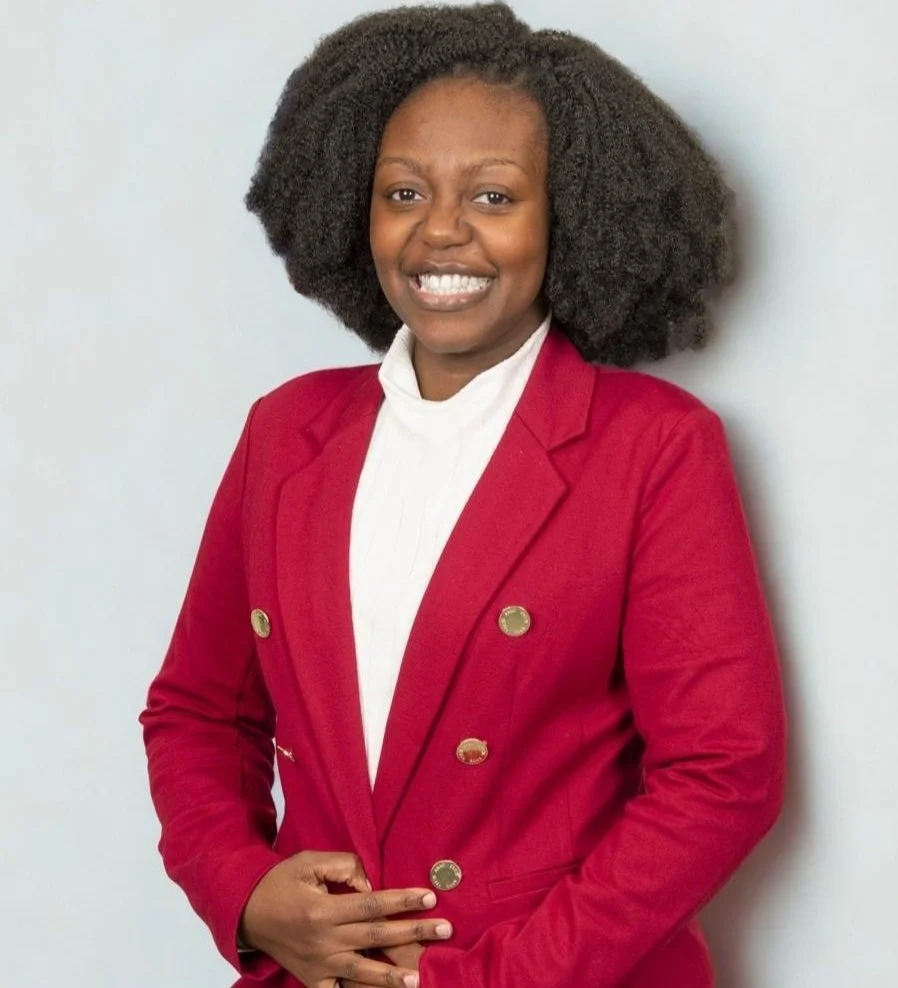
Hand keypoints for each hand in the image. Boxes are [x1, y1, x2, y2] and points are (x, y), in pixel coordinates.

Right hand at [239, 850, 451, 986]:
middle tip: (445, 930)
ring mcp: (319, 964)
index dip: (403, 901)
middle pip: (376, 937)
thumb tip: (371, 884)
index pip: (373, 905)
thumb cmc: (282, 882)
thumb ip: (344, 866)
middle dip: (413, 933)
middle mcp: (323, 940)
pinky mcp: (313, 980)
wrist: (248, 913)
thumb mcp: (309, 862)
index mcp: (323, 909)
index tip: (430, 898)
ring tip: (420, 977)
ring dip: (393, 976)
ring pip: (363, 972)